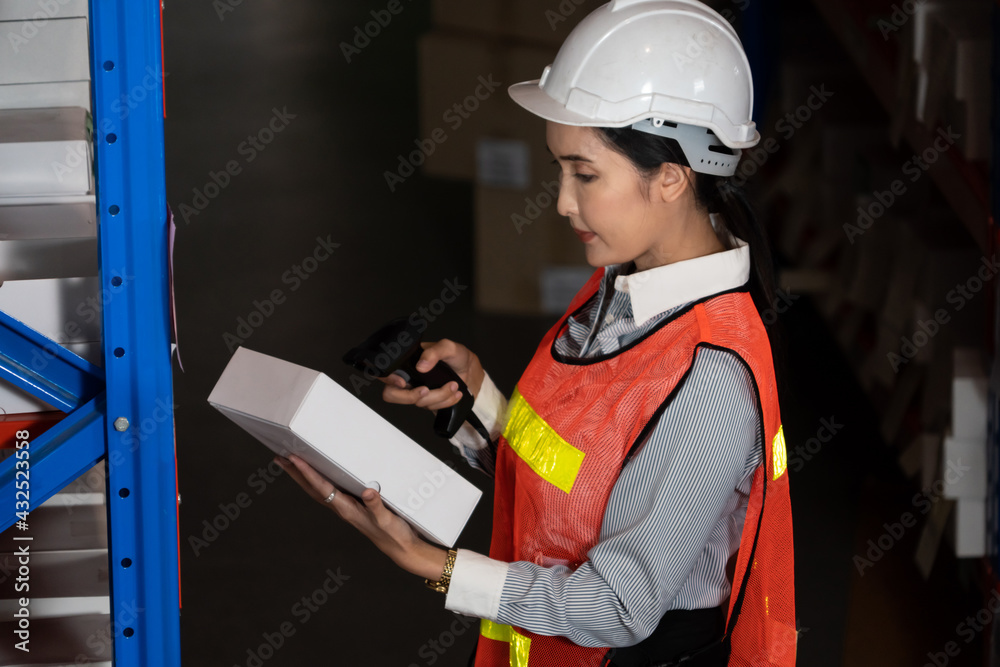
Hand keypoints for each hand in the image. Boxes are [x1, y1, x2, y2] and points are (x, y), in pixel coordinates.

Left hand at [275, 454, 448, 580]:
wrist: (401, 548)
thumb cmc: (394, 535)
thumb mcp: (387, 519)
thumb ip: (377, 506)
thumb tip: (368, 492)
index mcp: (347, 510)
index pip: (322, 488)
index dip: (308, 473)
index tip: (294, 459)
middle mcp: (342, 509)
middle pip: (312, 489)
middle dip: (296, 474)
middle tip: (280, 458)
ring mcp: (346, 508)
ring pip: (318, 490)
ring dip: (303, 477)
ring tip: (290, 464)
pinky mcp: (353, 506)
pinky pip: (330, 490)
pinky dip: (318, 481)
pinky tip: (319, 475)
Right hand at [379, 339, 484, 411]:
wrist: (471, 370)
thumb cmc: (457, 356)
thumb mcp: (448, 347)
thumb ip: (435, 352)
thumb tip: (421, 365)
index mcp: (407, 362)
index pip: (384, 372)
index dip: (387, 379)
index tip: (402, 382)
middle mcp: (409, 378)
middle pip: (392, 394)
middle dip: (410, 396)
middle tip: (426, 390)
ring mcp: (418, 391)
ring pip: (417, 403)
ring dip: (438, 396)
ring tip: (453, 385)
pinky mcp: (429, 402)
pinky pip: (431, 408)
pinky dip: (446, 402)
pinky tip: (455, 393)